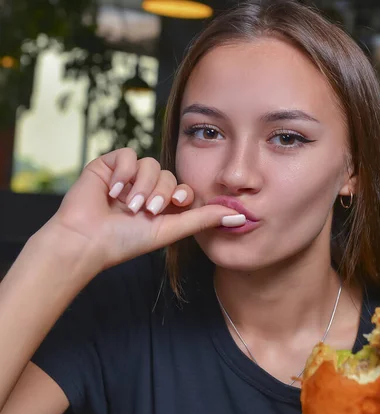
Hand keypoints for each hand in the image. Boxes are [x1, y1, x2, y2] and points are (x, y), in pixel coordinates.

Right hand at [44, 148, 240, 271]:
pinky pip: (127, 155)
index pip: (183, 188)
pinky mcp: (108, 165)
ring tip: (129, 205)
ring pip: (150, 164)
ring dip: (142, 186)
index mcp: (162, 205)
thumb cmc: (127, 240)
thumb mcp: (171, 229)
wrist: (87, 240)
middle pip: (168, 175)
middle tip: (147, 210)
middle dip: (160, 193)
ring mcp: (128, 176)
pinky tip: (112, 191)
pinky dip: (123, 172)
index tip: (178, 203)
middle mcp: (147, 189)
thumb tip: (241, 216)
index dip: (182, 192)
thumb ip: (204, 219)